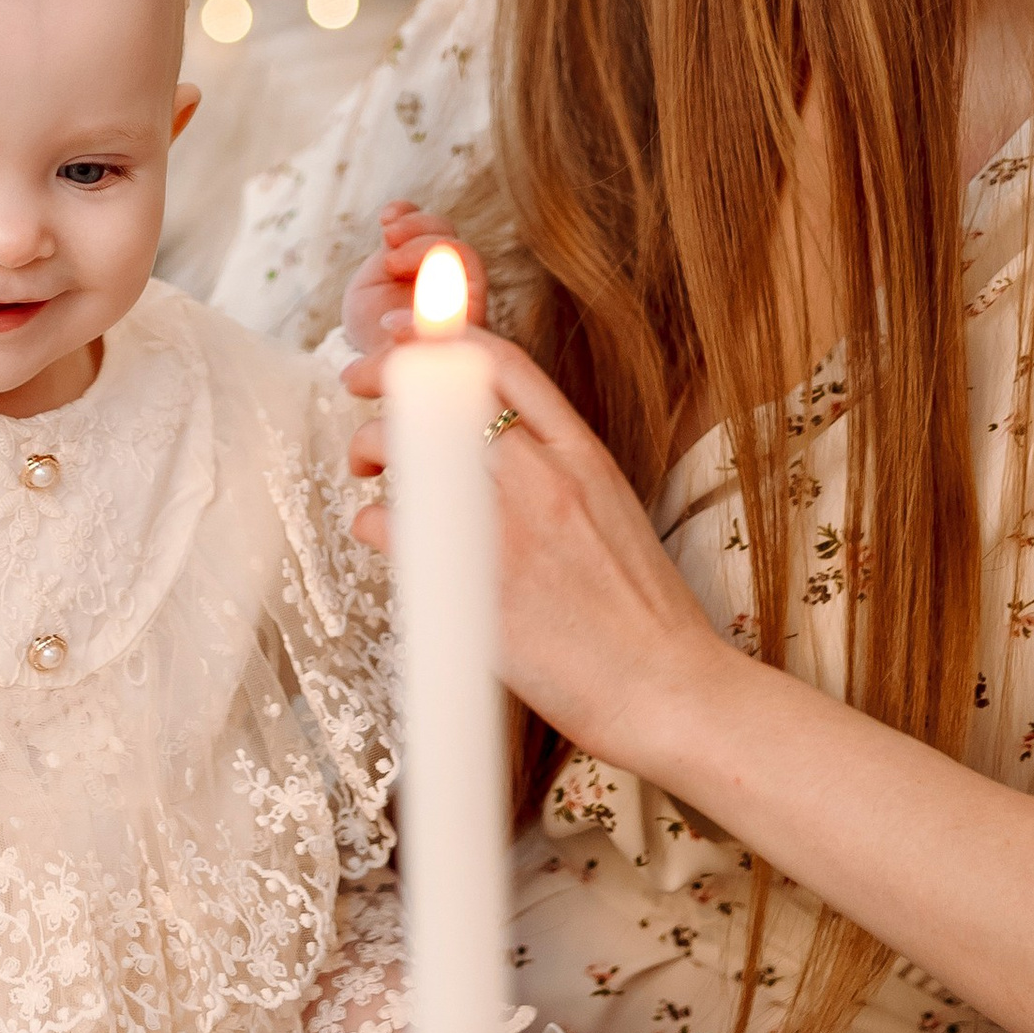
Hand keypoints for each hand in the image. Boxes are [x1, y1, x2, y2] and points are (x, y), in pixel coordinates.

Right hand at [339, 204, 488, 384]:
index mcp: (465, 312)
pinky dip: (403, 211)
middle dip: (427, 249)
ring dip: (415, 226)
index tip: (408, 289)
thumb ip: (398, 352)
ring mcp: (433, 261)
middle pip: (458, 250)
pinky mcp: (408, 245)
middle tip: (390, 264)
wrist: (371, 340)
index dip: (444, 279)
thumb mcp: (396, 361)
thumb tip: (393, 334)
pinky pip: (414, 217)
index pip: (470, 282)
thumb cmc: (391, 357)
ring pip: (439, 229)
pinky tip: (386, 217)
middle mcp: (456, 283)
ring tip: (387, 236)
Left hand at [348, 331, 722, 778]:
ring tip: (366, 471)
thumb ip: (559, 475)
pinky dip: (373, 524)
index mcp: (584, 456)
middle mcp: (545, 477)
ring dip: (371, 449)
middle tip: (364, 395)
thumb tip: (498, 454)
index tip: (403, 345)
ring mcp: (509, 525)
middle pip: (441, 391)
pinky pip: (392, 525)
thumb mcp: (615, 513)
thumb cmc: (645, 621)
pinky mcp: (475, 581)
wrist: (669, 690)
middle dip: (386, 380)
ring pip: (407, 448)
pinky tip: (383, 538)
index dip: (438, 342)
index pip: (503, 362)